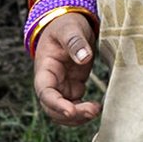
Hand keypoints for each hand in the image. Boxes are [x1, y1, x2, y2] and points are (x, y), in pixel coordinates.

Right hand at [32, 9, 100, 125]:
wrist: (68, 24)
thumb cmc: (66, 24)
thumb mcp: (70, 28)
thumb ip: (75, 42)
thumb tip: (84, 58)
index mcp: (45, 69)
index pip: (45, 92)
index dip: (56, 104)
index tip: (70, 111)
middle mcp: (50, 82)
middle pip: (53, 108)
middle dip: (70, 114)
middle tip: (92, 110)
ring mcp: (61, 86)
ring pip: (63, 112)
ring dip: (77, 117)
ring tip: (96, 110)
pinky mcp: (73, 87)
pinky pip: (75, 106)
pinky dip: (83, 112)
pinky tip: (97, 108)